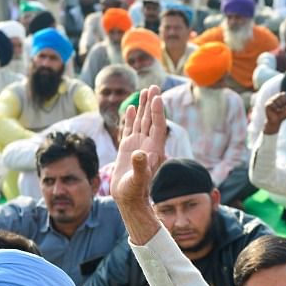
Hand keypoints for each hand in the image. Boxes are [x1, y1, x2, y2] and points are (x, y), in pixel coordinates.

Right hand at [111, 86, 166, 207]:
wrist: (129, 199)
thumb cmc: (134, 192)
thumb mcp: (137, 180)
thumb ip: (140, 167)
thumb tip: (139, 154)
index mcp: (153, 150)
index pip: (158, 127)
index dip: (158, 112)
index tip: (157, 97)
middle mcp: (147, 145)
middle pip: (151, 120)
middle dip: (153, 103)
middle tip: (154, 86)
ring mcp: (138, 145)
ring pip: (142, 122)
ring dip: (143, 107)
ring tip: (145, 91)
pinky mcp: (127, 148)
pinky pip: (130, 129)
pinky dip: (130, 118)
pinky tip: (130, 108)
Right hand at [263, 92, 285, 133]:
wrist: (276, 122)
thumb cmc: (282, 116)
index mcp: (279, 98)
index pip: (284, 94)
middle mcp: (274, 98)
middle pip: (281, 95)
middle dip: (284, 102)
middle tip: (282, 109)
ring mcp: (270, 100)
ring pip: (277, 99)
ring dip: (280, 106)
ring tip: (279, 110)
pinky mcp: (267, 104)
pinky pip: (273, 103)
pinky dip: (276, 108)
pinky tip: (275, 111)